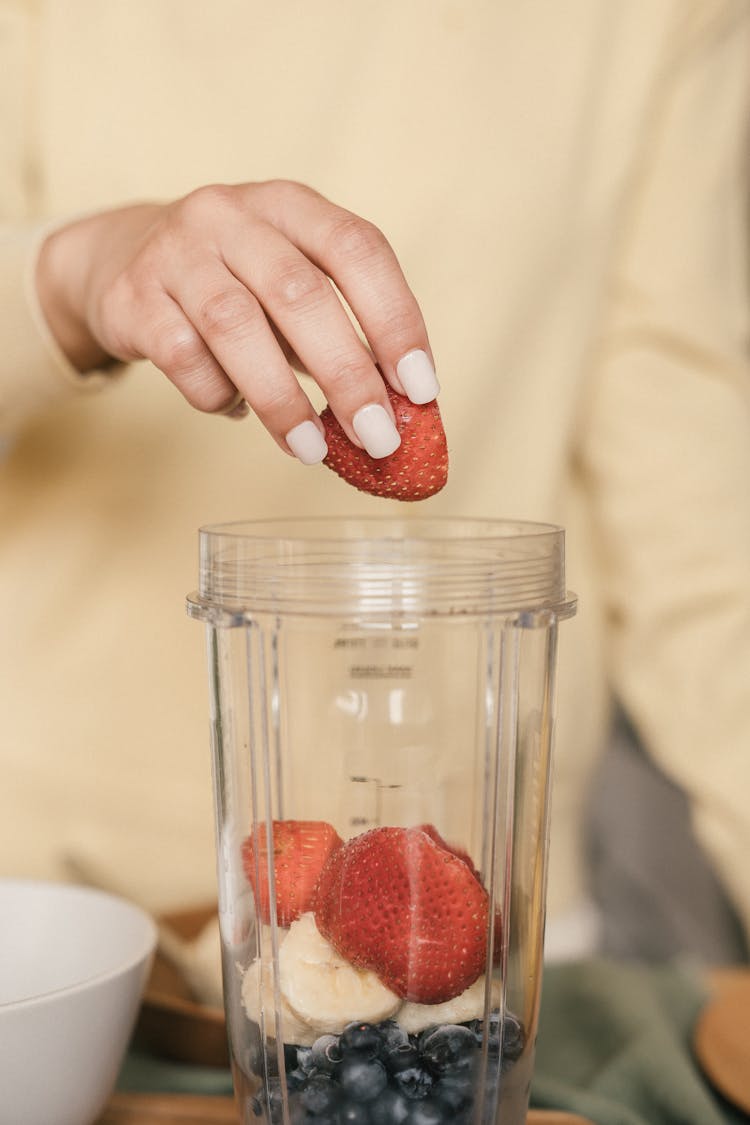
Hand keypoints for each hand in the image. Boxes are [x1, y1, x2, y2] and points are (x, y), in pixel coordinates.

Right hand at [35, 181, 438, 462]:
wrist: (123, 258)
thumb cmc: (237, 282)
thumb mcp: (292, 283)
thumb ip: (343, 332)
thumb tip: (398, 411)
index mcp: (289, 204)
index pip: (356, 248)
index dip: (396, 319)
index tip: (420, 389)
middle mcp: (230, 214)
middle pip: (300, 293)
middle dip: (347, 375)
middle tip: (376, 437)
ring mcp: (175, 252)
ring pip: (235, 326)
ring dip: (283, 399)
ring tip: (312, 450)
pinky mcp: (132, 297)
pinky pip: (182, 357)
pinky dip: (218, 395)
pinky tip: (238, 410)